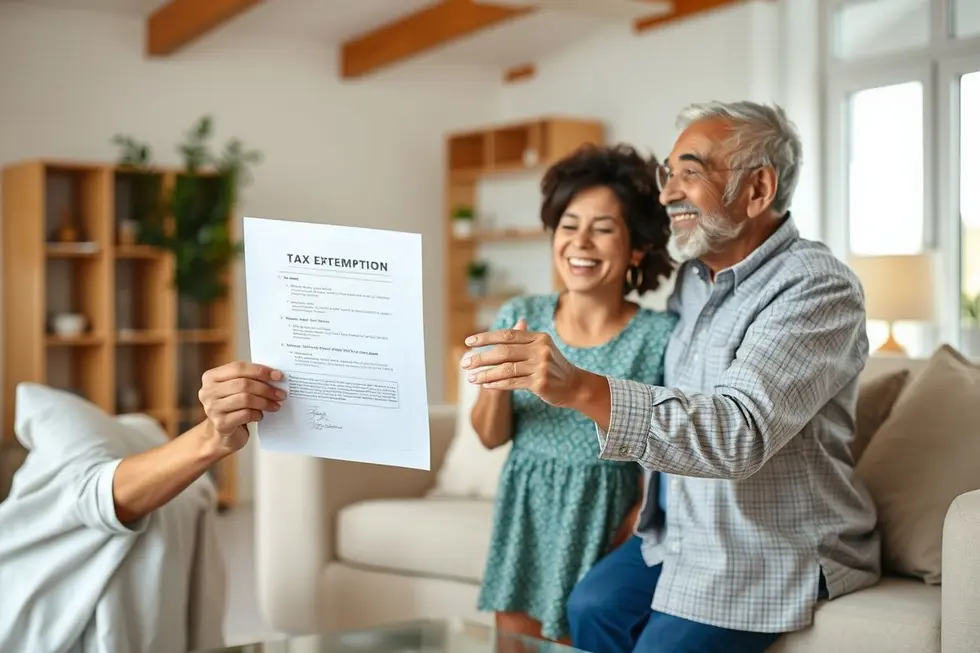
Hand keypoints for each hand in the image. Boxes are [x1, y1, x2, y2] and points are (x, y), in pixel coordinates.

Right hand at [198, 361, 285, 454]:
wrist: (222, 434)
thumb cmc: (232, 407)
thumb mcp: (235, 389)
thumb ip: (249, 379)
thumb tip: (274, 376)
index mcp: (211, 377)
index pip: (238, 367)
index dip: (260, 370)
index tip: (277, 375)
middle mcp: (208, 391)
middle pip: (243, 384)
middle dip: (266, 388)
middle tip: (280, 394)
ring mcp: (212, 408)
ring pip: (245, 399)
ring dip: (265, 402)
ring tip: (275, 405)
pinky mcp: (220, 423)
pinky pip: (245, 414)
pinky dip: (257, 414)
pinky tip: (260, 415)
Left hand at [462, 321, 583, 407]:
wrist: (575, 386)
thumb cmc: (553, 367)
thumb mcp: (541, 348)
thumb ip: (523, 340)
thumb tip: (506, 329)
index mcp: (539, 337)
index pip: (507, 335)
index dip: (486, 337)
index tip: (469, 342)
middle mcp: (541, 349)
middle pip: (503, 351)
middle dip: (481, 357)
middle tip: (465, 363)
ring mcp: (541, 366)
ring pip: (506, 369)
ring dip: (485, 374)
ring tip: (471, 378)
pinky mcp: (540, 383)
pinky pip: (513, 382)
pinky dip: (497, 384)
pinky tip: (486, 385)